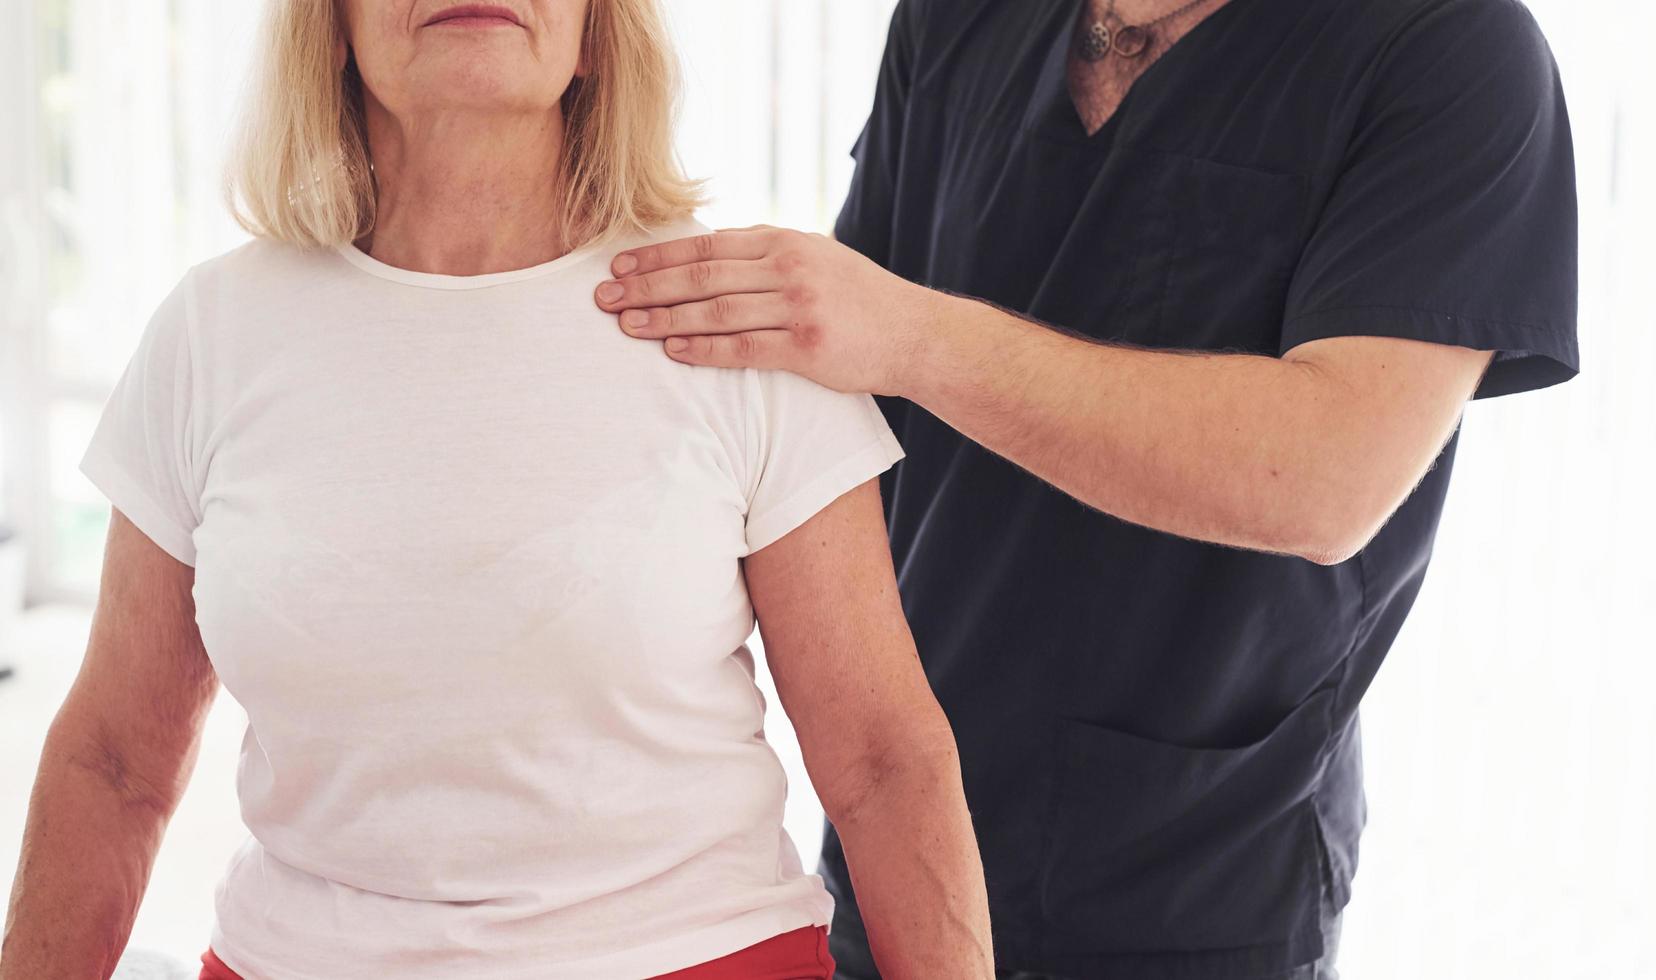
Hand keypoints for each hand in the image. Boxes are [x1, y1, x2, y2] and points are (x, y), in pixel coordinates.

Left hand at [594, 225, 934, 395]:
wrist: (914, 334)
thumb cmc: (859, 300)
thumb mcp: (816, 258)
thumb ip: (767, 255)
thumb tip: (708, 256)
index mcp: (784, 241)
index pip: (705, 246)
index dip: (657, 256)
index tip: (618, 265)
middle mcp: (787, 266)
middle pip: (700, 275)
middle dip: (646, 285)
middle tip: (604, 296)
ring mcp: (797, 305)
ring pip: (714, 309)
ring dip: (664, 318)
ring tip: (626, 325)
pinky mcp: (807, 346)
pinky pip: (742, 347)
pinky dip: (703, 349)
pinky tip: (672, 351)